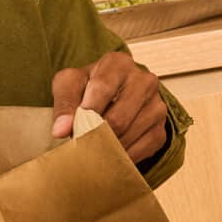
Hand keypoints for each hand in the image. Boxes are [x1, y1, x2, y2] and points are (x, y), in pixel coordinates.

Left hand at [51, 51, 168, 162]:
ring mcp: (157, 106)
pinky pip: (140, 151)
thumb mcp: (69, 85)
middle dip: (95, 135)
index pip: (102, 88)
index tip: (71, 130)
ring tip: (90, 149)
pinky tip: (107, 154)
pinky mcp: (161, 130)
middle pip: (118, 118)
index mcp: (119, 64)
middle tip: (79, 145)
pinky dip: (120, 157)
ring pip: (128, 136)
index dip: (86, 112)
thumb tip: (61, 130)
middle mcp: (144, 81)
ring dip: (106, 148)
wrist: (113, 96)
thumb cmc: (88, 87)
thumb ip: (63, 103)